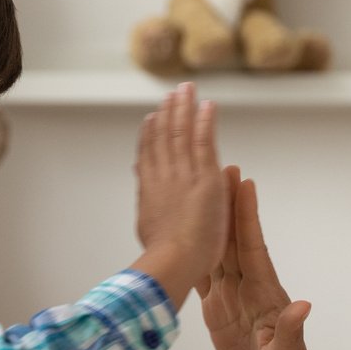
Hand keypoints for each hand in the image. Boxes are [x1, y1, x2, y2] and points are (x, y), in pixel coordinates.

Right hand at [131, 83, 229, 309]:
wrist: (174, 260)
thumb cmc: (164, 258)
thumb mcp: (146, 228)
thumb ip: (147, 206)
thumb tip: (143, 194)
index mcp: (150, 192)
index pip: (149, 156)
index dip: (150, 135)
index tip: (151, 118)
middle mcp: (163, 177)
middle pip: (164, 137)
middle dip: (168, 113)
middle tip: (172, 93)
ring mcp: (182, 174)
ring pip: (182, 133)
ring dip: (184, 108)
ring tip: (187, 90)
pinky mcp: (203, 176)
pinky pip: (204, 142)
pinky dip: (205, 121)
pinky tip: (207, 105)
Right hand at [201, 167, 348, 349]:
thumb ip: (291, 335)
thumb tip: (302, 306)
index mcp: (266, 297)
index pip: (253, 248)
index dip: (246, 216)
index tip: (243, 182)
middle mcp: (249, 292)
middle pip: (232, 241)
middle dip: (225, 206)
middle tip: (218, 168)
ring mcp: (233, 302)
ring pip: (217, 255)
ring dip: (209, 225)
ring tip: (200, 193)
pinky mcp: (220, 317)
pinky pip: (204, 282)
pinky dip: (194, 258)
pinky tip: (182, 240)